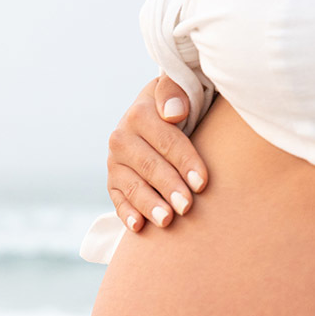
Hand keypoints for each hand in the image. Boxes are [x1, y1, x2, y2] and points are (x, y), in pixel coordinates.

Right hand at [106, 73, 209, 232]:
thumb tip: (173, 112)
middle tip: (187, 207)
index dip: (185, 161)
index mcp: (140, 113)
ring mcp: (115, 162)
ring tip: (166, 220)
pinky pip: (117, 200)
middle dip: (169, 187)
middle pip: (149, 166)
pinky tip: (138, 227)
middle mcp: (122, 137)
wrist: (160, 120)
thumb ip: (175, 91)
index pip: (166, 140)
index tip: (202, 182)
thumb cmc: (181, 107)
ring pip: (132, 186)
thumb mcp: (180, 88)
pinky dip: (127, 214)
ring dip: (149, 204)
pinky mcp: (112, 182)